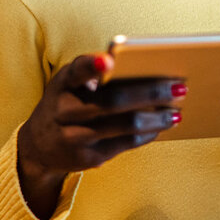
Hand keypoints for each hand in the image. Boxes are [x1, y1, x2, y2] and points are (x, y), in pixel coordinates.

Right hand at [17, 54, 183, 218]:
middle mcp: (64, 110)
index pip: (76, 72)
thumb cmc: (67, 100)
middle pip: (113, 102)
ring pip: (124, 126)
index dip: (91, 66)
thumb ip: (95, 73)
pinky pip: (124, 144)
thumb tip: (148, 69)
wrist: (38, 144)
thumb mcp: (70, 83)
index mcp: (63, 83)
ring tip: (177, 112)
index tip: (109, 61)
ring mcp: (73, 137)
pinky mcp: (86, 158)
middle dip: (151, 93)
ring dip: (156, 118)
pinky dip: (147, 134)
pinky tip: (162, 126)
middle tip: (181, 87)